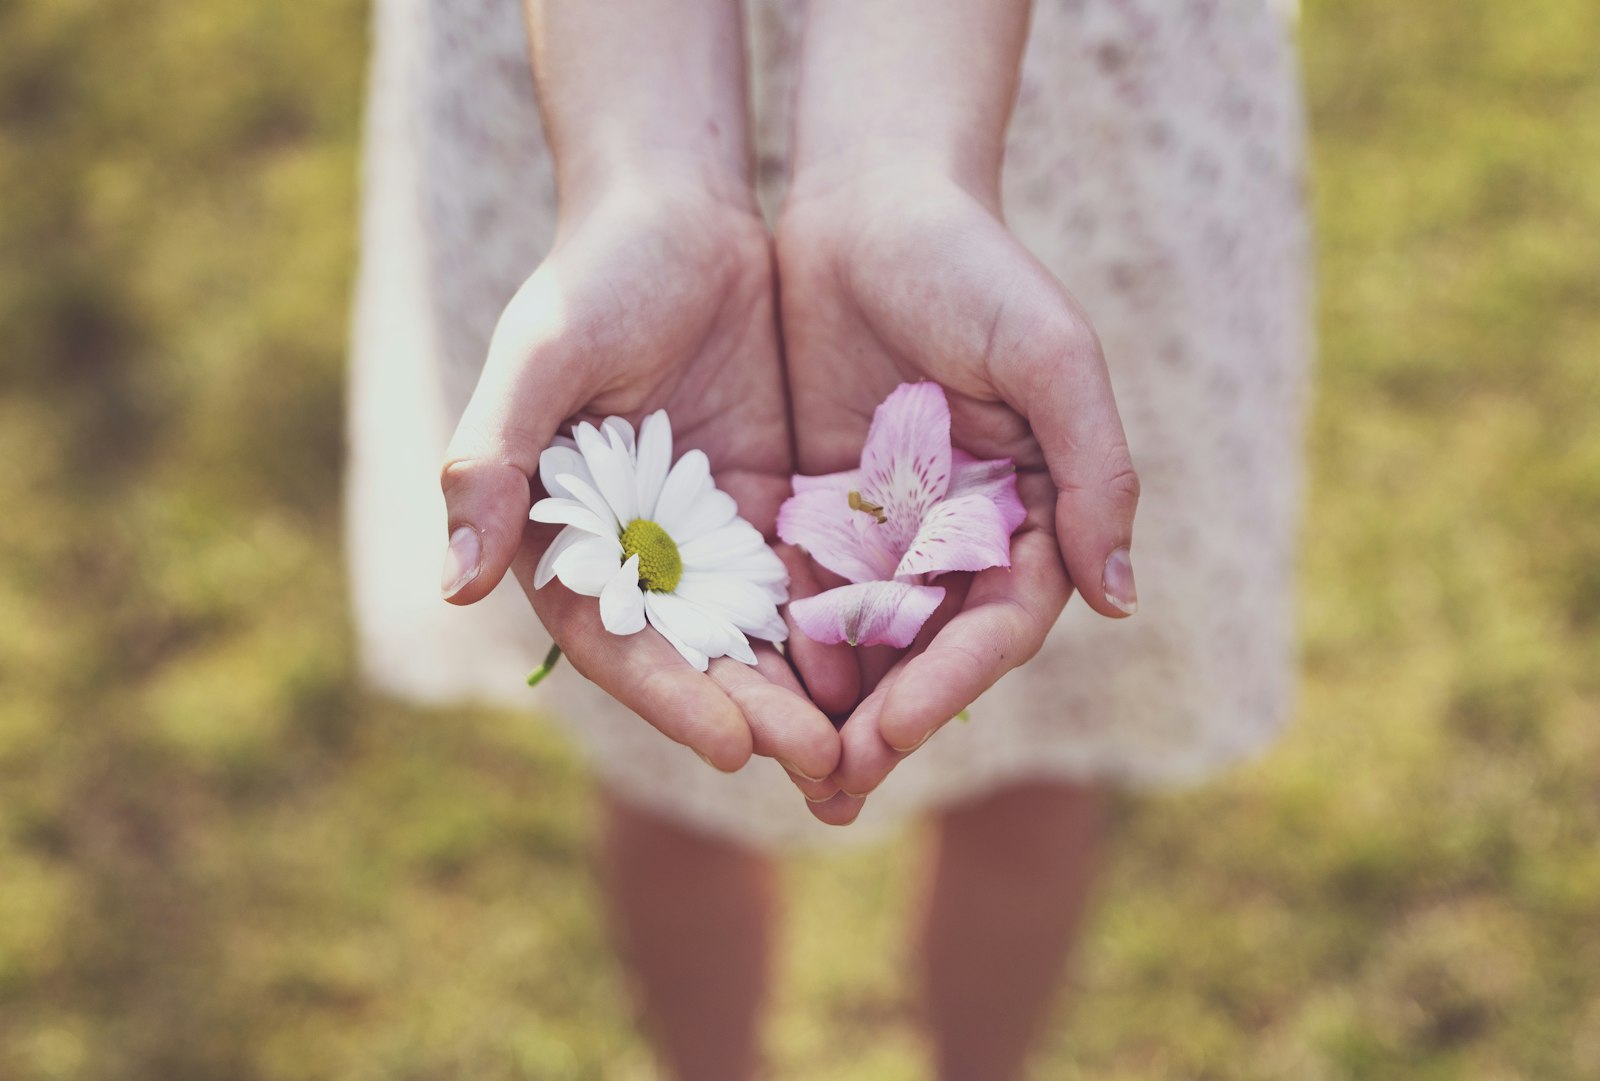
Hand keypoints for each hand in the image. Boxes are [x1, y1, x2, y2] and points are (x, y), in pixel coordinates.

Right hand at [439, 174, 839, 788]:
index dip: (671, 696)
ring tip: (864, 741)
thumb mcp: (539, 358)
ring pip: (757, 633)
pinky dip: (840, 627)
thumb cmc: (593, 277)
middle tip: (821, 762)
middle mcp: (633, 554)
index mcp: (564, 538)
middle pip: (695, 656)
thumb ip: (494, 463)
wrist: (677, 215)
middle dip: (754, 711)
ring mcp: (705, 536)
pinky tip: (894, 666)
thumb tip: (451, 586)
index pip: (615, 639)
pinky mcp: (767, 508)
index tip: (733, 742)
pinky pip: (805, 579)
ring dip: (804, 691)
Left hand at [776, 166, 1140, 823]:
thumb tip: (1121, 599)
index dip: (948, 683)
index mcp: (1029, 508)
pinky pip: (797, 584)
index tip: (893, 733)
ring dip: (828, 705)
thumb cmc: (973, 264)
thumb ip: (1094, 470)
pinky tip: (742, 689)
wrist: (869, 196)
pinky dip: (777, 639)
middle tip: (833, 791)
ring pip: (860, 635)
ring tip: (787, 771)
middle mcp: (960, 531)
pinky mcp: (817, 502)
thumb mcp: (1050, 356)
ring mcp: (887, 524)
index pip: (994, 622)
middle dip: (885, 722)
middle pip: (926, 649)